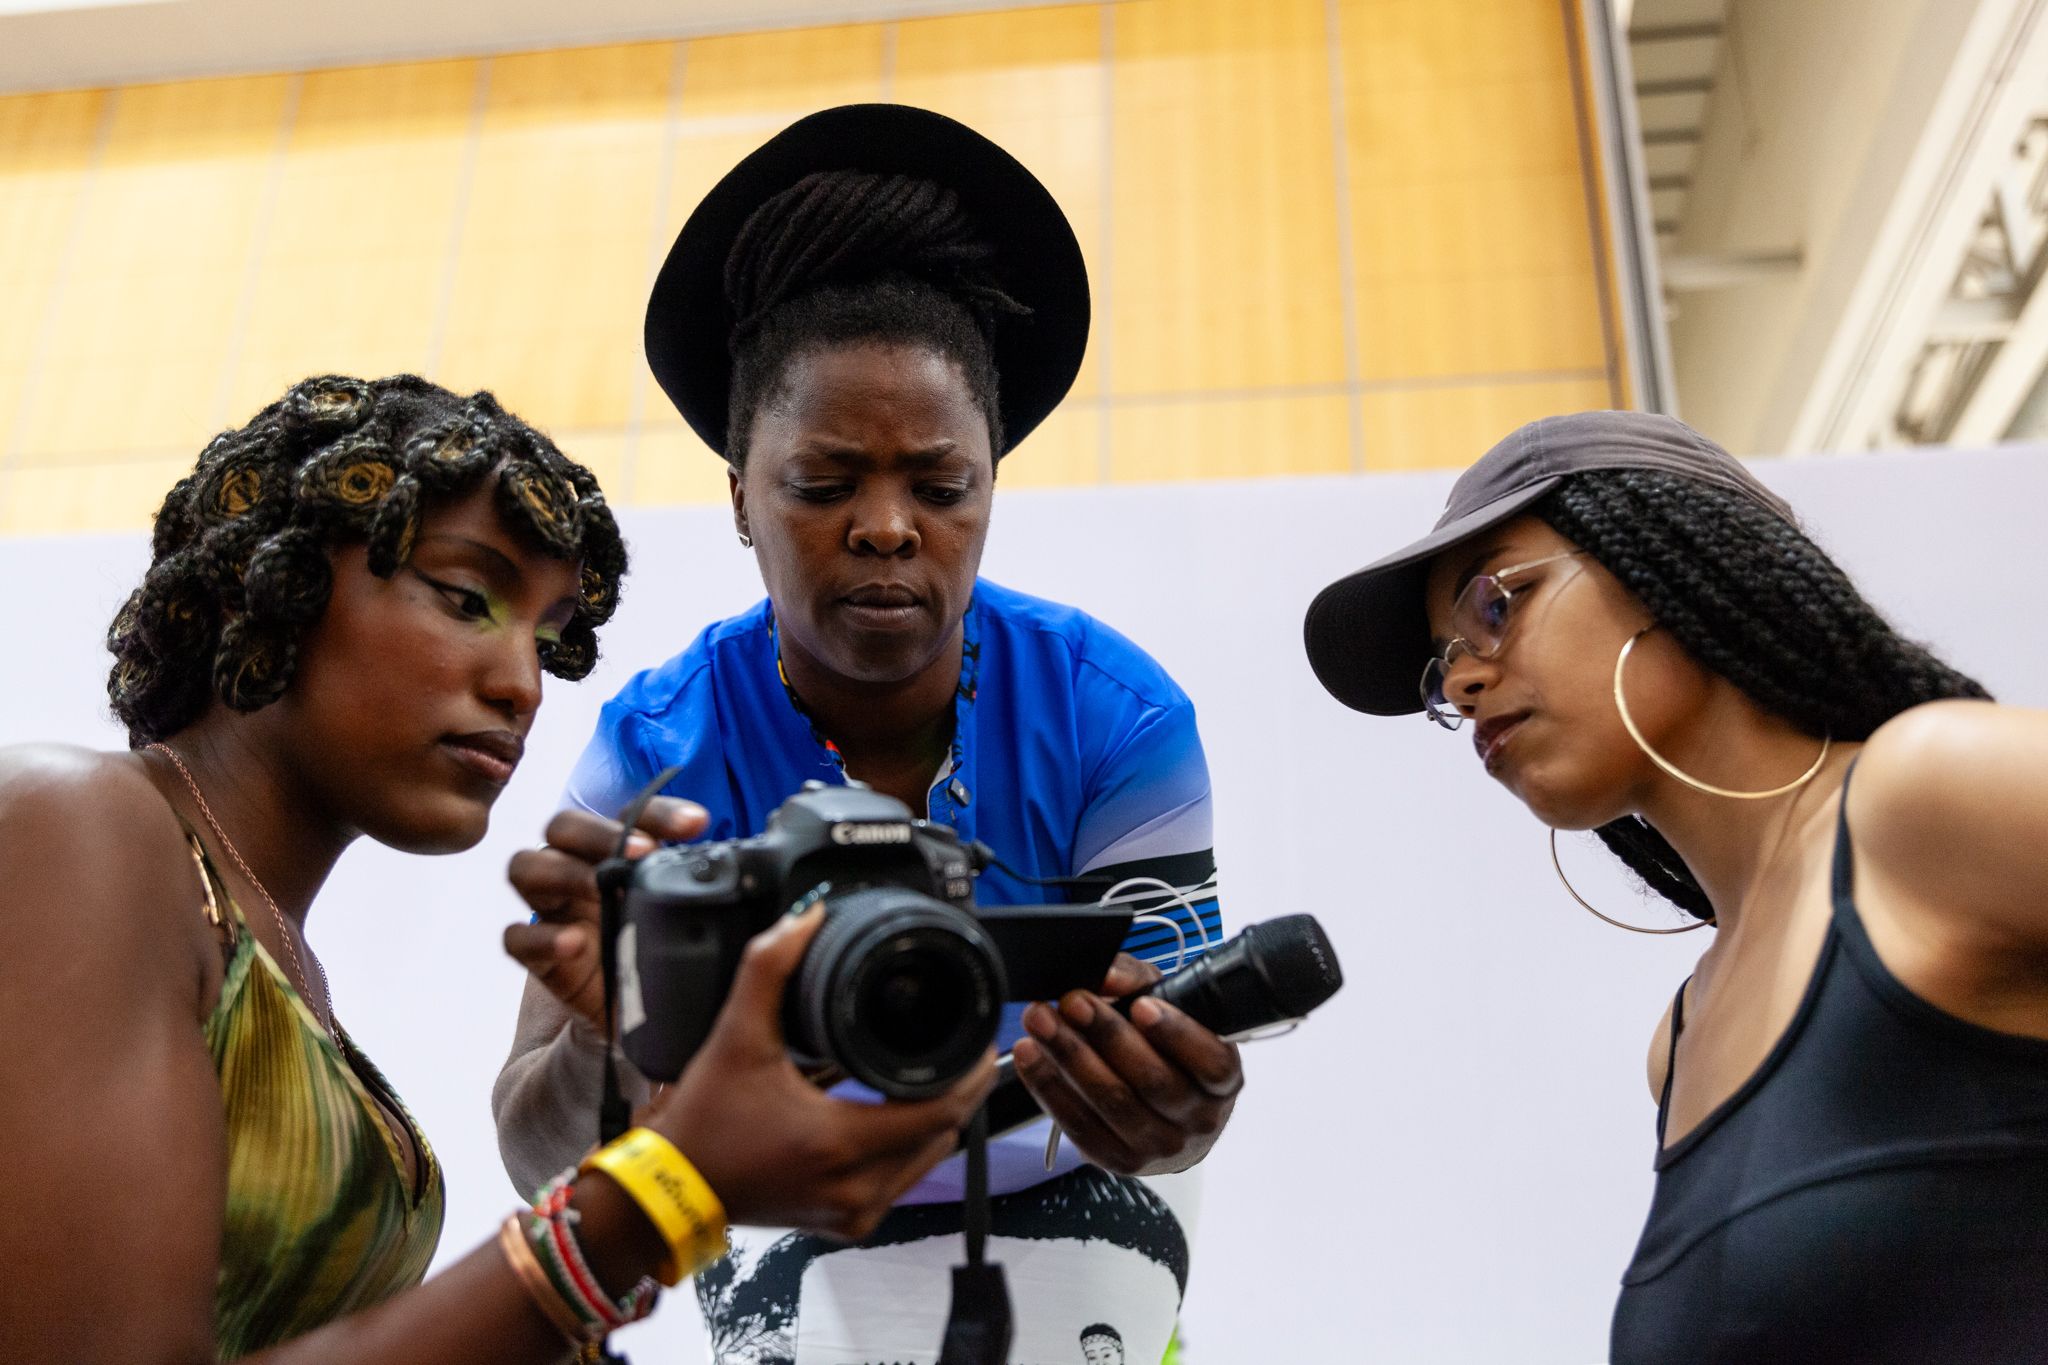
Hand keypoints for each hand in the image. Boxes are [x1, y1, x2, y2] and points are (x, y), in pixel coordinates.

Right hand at [502, 798, 707, 1030]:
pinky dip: (541, 935)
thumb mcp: (685, 915)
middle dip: (600, 833)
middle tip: (641, 851)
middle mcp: (577, 867)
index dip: (660, 812)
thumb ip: (701, 888)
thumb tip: (755, 872)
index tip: (699, 824)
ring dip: (564, 871)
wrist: (635, 1014)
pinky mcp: (537, 954)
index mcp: (616, 850)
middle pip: (564, 827)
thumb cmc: (660, 947)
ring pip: (527, 867)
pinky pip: (516, 936)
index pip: (629, 813)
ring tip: (600, 886)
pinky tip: (575, 943)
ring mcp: (553, 908)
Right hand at [646, 907, 996, 1238]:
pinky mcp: (846, 1223)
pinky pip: (901, 1182)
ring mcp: (853, 1213)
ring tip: (931, 1075)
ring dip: (933, 1121)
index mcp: (840, 1142)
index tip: (979, 1042)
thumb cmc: (704, 1121)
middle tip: (960, 1050)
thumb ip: (770, 969)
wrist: (669, 1191)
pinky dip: (907, 1148)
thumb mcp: (735, 1037)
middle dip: (956, 1092)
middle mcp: (856, 1188)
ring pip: (927, 1162)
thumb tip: (806, 918)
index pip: (940, 1113)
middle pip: (943, 1135)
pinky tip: (895, 1113)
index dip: (969, 1076)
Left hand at [1011, 952, 1242, 1176]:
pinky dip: (1050, 1088)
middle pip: (1151, 1079)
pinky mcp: (1120, 1162)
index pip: (1209, 1060)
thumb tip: (1107, 976)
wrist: (1169, 1118)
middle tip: (1072, 1000)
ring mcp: (1160, 1147)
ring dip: (1070, 1057)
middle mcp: (1199, 1119)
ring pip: (1112, 1102)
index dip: (1176, 1033)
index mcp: (1224, 1080)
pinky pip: (1080, 1126)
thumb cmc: (1170, 1053)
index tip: (1141, 1005)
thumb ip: (1140, 982)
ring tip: (1041, 1021)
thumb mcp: (1168, 1007)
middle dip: (1106, 1035)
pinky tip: (1032, 1056)